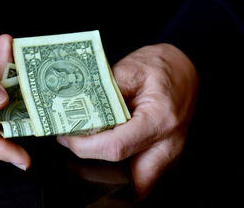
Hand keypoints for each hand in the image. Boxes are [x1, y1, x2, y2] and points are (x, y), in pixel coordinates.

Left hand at [57, 44, 197, 198]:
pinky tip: (103, 152)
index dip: (85, 147)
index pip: (116, 147)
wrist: (184, 67)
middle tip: (73, 153)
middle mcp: (169, 145)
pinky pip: (141, 175)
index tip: (66, 138)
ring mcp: (170, 155)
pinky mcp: (164, 156)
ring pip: (138, 185)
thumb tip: (76, 112)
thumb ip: (104, 93)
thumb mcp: (129, 70)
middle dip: (96, 174)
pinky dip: (120, 170)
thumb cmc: (160, 65)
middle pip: (129, 179)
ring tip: (86, 150)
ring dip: (109, 174)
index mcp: (159, 120)